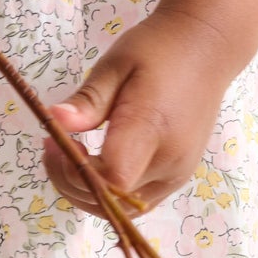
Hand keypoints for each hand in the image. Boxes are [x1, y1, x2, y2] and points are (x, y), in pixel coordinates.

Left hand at [43, 5, 240, 215]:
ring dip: (86, 193)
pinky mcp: (178, 176)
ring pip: (122, 209)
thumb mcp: (116, 64)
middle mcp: (170, 161)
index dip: (76, 172)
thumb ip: (88, 100)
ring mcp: (177, 174)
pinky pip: (136, 201)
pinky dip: (108, 194)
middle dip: (71, 182)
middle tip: (51, 146)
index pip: (112, 178)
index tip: (54, 142)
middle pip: (113, 200)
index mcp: (152, 128)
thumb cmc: (158, 50)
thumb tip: (54, 121)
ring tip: (67, 157)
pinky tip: (92, 165)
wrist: (206, 48)